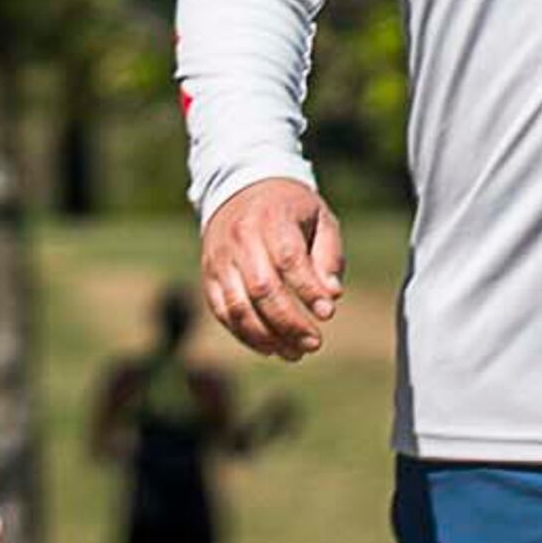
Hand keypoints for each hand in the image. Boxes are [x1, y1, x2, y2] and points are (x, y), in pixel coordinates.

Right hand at [203, 172, 345, 361]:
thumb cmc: (290, 210)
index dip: (308, 290)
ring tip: (294, 353)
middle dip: (289, 322)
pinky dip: (245, 335)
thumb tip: (332, 296)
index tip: (327, 314)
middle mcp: (241, 238)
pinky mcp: (209, 275)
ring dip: (267, 337)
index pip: (288, 259)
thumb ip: (329, 255)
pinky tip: (270, 347)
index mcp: (272, 218)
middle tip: (314, 344)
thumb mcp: (320, 218)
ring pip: (238, 306)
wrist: (242, 188)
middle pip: (261, 288)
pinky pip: (223, 312)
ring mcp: (220, 259)